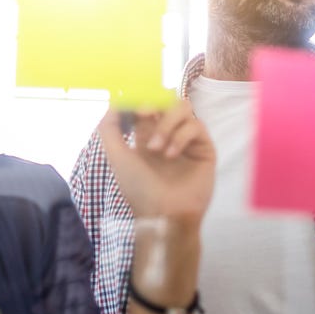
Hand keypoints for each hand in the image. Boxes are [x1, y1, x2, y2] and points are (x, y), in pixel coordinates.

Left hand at [98, 100, 215, 225]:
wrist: (163, 213)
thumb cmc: (139, 189)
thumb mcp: (117, 158)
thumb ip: (110, 130)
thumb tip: (113, 104)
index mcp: (147, 136)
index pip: (148, 106)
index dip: (141, 100)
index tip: (133, 107)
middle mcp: (169, 134)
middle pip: (168, 101)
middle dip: (155, 106)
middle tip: (144, 116)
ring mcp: (188, 140)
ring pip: (183, 109)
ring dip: (167, 124)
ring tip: (157, 149)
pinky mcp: (205, 147)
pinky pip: (196, 126)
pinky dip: (181, 136)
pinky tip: (171, 155)